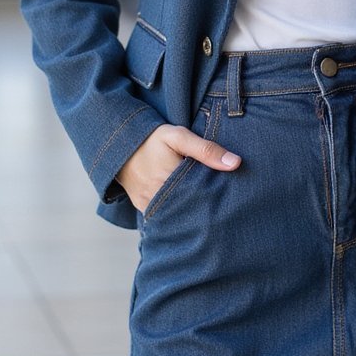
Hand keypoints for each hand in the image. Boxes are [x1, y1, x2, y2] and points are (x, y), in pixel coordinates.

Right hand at [115, 122, 241, 211]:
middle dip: (207, 208)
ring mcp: (150, 206)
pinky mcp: (144, 210)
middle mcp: (159, 198)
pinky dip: (178, 215)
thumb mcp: (178, 137)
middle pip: (192, 210)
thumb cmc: (152, 139)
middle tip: (224, 206)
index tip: (231, 195)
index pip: (203, 196)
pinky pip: (164, 218)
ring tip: (210, 212)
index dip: (217, 196)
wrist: (119, 145)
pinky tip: (190, 211)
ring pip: (179, 217)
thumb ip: (206, 149)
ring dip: (193, 213)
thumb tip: (236, 163)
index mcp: (171, 179)